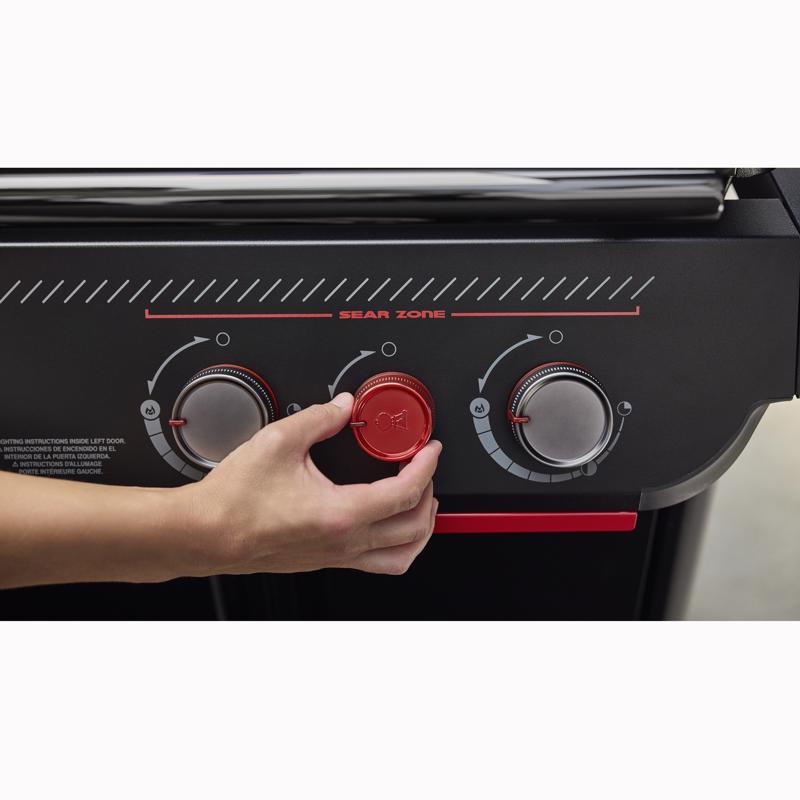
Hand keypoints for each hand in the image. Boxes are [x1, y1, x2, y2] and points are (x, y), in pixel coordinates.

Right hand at [186, 393, 441, 575]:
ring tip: (420, 503)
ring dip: (420, 530)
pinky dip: (396, 546)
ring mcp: (336, 556)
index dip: (426, 467)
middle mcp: (344, 541)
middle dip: (429, 495)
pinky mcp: (325, 561)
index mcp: (340, 513)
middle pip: (414, 528)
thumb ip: (319, 417)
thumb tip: (344, 405)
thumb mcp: (278, 441)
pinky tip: (386, 525)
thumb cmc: (233, 500)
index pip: (405, 493)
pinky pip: (377, 564)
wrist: (205, 534)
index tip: (431, 450)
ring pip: (402, 557)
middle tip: (424, 469)